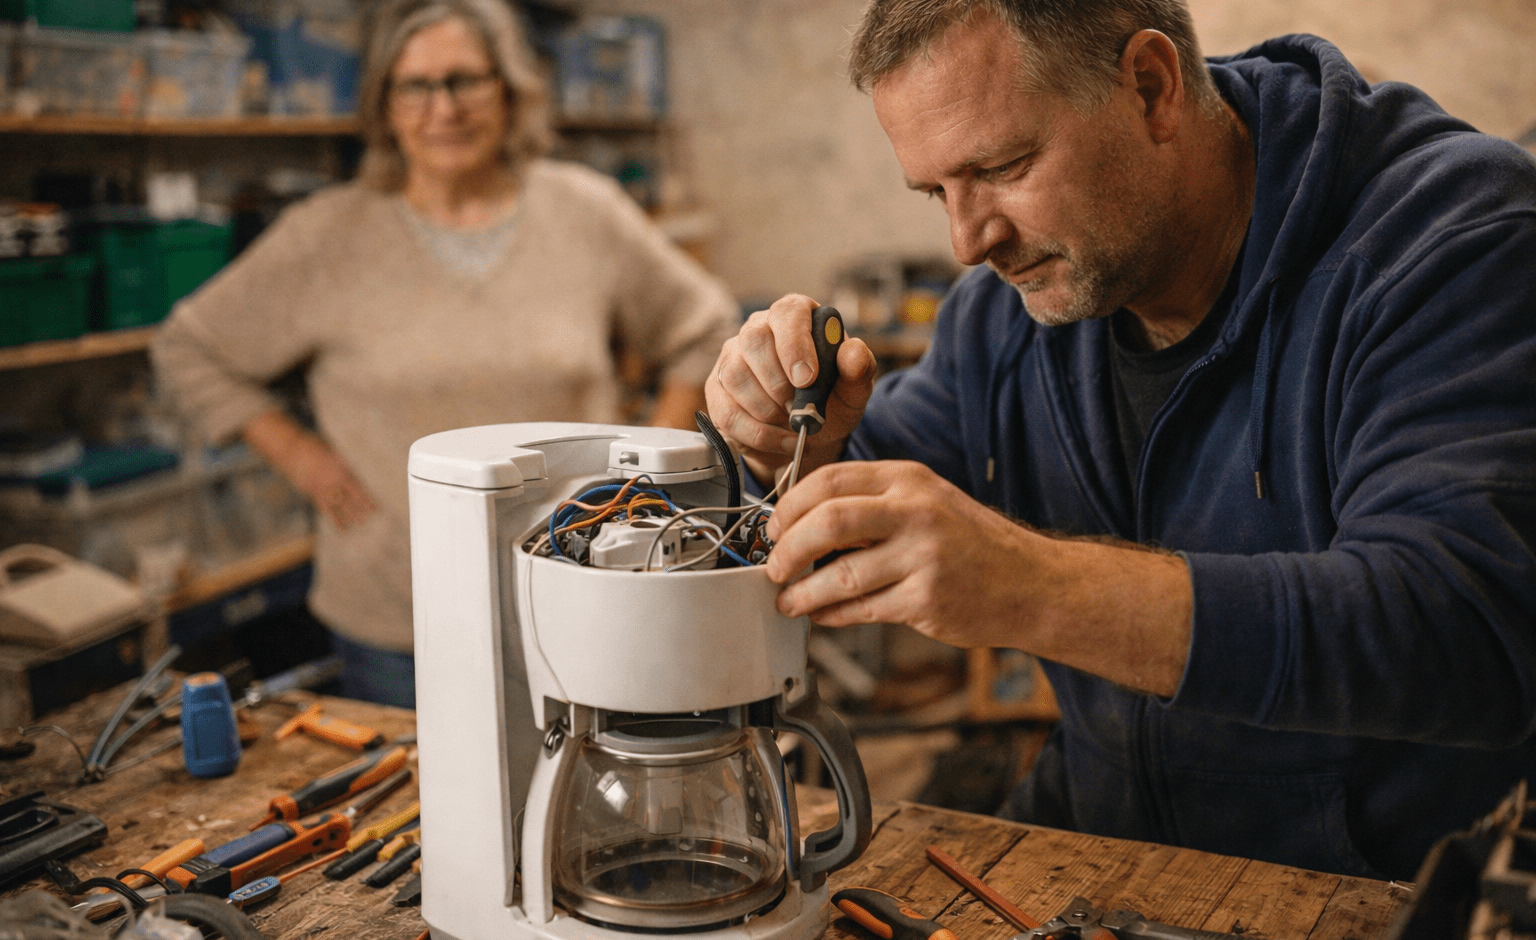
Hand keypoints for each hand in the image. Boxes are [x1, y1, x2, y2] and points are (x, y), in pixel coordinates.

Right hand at [243, 410, 376, 530]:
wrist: (290, 449)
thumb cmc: (313, 446)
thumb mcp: (333, 450)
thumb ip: (344, 460)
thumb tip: (358, 466)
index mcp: (340, 467)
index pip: (358, 485)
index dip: (367, 496)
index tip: (377, 505)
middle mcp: (333, 479)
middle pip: (351, 495)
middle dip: (362, 506)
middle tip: (374, 517)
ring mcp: (323, 487)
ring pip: (340, 504)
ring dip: (351, 514)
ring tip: (361, 524)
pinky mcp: (313, 493)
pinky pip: (326, 508)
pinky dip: (335, 519)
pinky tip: (342, 528)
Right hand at [707, 294, 876, 487]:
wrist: (807, 432)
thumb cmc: (830, 400)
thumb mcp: (853, 390)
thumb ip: (858, 370)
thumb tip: (853, 351)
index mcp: (796, 317)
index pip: (787, 313)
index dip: (795, 344)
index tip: (807, 378)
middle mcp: (758, 329)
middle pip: (752, 340)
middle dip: (777, 381)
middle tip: (797, 408)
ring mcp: (732, 358)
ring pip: (733, 375)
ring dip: (766, 410)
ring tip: (792, 425)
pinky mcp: (717, 390)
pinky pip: (725, 411)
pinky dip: (756, 433)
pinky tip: (780, 440)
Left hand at [764, 460, 1194, 695]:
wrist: (1031, 583)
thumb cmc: (971, 544)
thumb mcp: (926, 502)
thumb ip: (872, 505)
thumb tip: (803, 523)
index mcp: (908, 480)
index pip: (830, 480)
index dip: (790, 505)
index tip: (774, 528)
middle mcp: (915, 512)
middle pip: (827, 521)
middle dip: (787, 548)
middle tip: (774, 567)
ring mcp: (923, 556)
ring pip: (839, 575)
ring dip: (802, 592)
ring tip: (788, 601)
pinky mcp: (927, 599)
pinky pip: (862, 608)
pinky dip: (832, 614)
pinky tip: (822, 614)